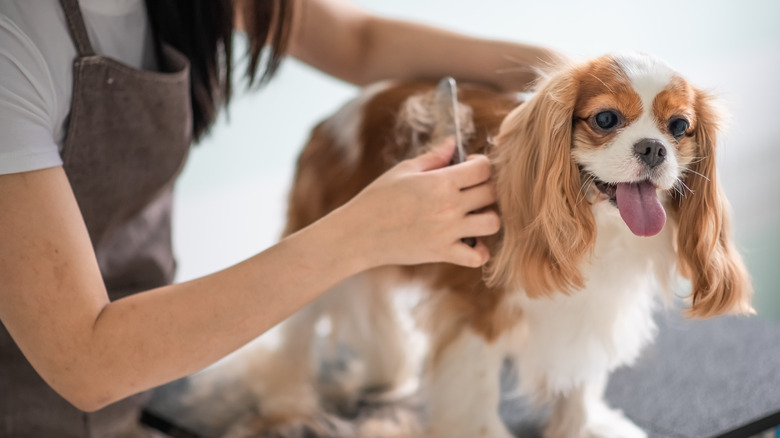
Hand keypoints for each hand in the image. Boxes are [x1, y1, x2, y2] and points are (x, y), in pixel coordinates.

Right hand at [340, 138, 499, 268]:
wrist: (359, 233)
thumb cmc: (378, 198)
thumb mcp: (404, 171)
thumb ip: (433, 157)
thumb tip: (453, 143)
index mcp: (440, 182)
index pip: (483, 169)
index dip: (480, 164)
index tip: (469, 167)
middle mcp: (449, 206)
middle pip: (491, 193)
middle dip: (485, 187)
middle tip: (471, 190)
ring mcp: (448, 232)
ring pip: (492, 223)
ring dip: (487, 217)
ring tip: (473, 215)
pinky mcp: (443, 253)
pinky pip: (477, 256)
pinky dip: (479, 250)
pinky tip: (468, 241)